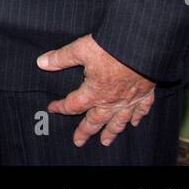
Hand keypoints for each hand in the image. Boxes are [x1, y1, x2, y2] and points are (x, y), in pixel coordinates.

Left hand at [37, 34, 156, 146]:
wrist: (143, 47)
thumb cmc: (112, 48)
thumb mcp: (81, 49)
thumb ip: (61, 58)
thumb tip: (42, 63)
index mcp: (94, 92)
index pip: (73, 105)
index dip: (61, 107)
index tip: (52, 109)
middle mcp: (112, 101)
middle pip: (96, 120)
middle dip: (86, 131)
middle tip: (79, 142)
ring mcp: (130, 99)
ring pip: (119, 121)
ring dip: (112, 131)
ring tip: (106, 141)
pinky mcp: (146, 93)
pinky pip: (141, 110)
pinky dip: (138, 117)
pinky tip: (135, 123)